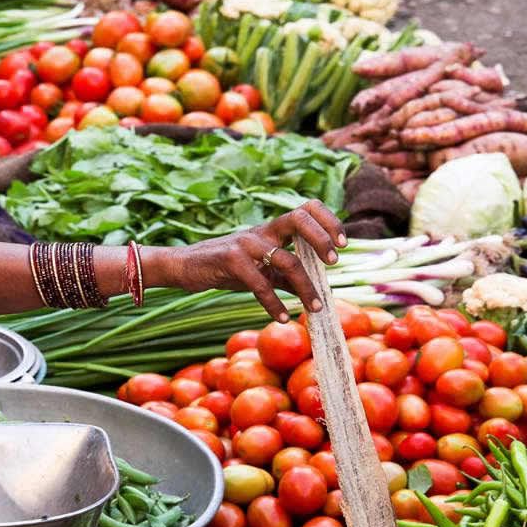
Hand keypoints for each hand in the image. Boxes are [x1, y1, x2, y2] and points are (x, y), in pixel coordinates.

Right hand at [158, 200, 346, 321]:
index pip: (306, 209)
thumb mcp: (261, 269)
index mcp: (272, 230)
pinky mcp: (231, 260)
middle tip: (333, 263)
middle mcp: (262, 232)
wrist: (185, 266)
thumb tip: (319, 291)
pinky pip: (260, 283)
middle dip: (321, 238)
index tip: (342, 244)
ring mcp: (246, 244)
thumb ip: (287, 276)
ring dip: (306, 286)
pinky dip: (274, 303)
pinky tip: (282, 317)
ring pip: (286, 260)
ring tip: (315, 308)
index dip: (328, 221)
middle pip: (299, 219)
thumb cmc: (226, 268)